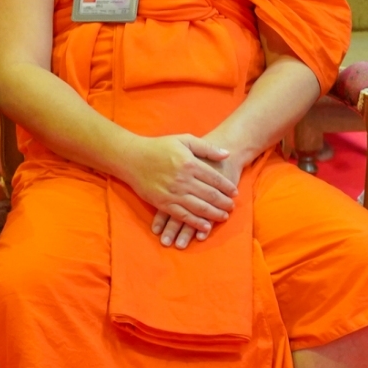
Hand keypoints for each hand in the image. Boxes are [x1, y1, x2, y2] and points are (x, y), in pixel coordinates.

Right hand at [123, 134, 238, 247]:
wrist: (132, 158)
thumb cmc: (159, 147)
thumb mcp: (184, 139)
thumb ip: (206, 147)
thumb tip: (226, 154)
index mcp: (190, 163)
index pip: (215, 179)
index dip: (227, 187)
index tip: (235, 192)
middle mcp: (183, 180)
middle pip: (210, 195)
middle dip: (224, 203)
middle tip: (232, 207)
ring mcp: (173, 193)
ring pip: (200, 208)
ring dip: (214, 214)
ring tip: (224, 217)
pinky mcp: (163, 204)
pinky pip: (184, 216)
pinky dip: (196, 223)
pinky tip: (206, 227)